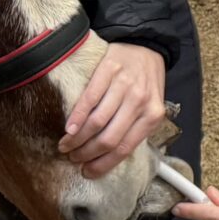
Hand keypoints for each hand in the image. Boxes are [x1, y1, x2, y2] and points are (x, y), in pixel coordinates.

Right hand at [62, 43, 167, 176]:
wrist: (146, 47)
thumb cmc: (145, 83)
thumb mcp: (150, 107)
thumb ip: (136, 128)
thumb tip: (110, 158)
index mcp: (152, 115)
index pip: (125, 148)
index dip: (103, 164)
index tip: (87, 172)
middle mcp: (140, 101)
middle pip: (109, 138)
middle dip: (87, 154)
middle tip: (73, 158)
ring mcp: (125, 85)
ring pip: (97, 122)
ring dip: (77, 139)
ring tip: (66, 146)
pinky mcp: (109, 70)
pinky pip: (89, 99)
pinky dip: (76, 117)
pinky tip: (67, 129)